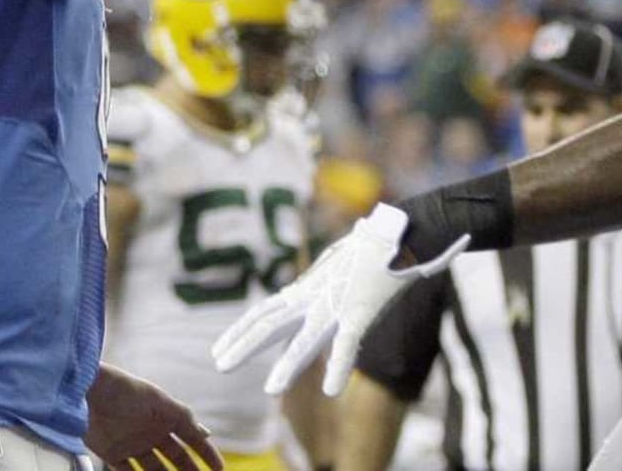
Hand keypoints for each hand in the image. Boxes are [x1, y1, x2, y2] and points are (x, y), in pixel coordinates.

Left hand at [85, 363, 222, 470]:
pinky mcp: (113, 453)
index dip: (206, 452)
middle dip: (189, 470)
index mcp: (166, 414)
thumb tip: (206, 432)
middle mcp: (153, 430)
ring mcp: (134, 442)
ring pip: (155, 468)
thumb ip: (181, 416)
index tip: (220, 468)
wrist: (86, 391)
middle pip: (176, 456)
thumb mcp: (157, 400)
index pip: (192, 436)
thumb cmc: (123, 388)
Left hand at [212, 203, 467, 397]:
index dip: (241, 330)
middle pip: (273, 322)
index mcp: (309, 289)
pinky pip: (350, 342)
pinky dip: (340, 365)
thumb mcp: (340, 262)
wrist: (403, 231)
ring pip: (308, 338)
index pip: (266, 312)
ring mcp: (337, 303)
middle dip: (245, 345)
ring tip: (271, 391)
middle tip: (218, 366)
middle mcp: (315, 296)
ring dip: (290, 364)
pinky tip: (331, 390)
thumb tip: (318, 272)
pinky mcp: (363, 309)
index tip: (218, 350)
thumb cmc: (373, 245)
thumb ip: (327, 274)